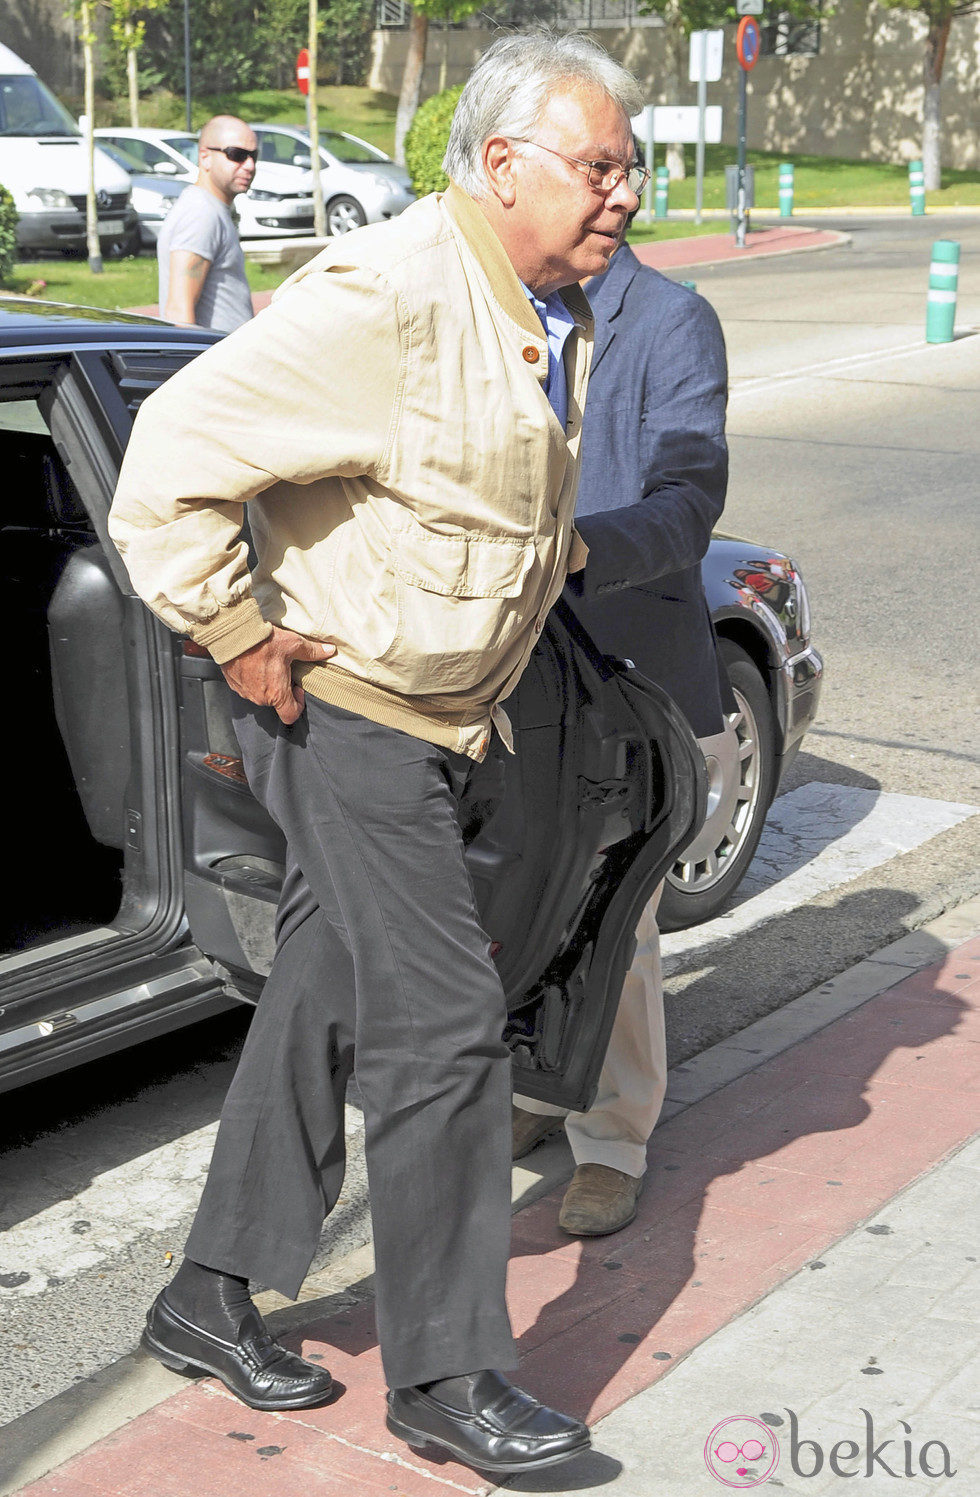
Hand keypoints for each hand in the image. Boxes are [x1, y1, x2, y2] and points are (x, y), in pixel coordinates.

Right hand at [220, 627, 335, 724]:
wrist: (233, 634)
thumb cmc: (265, 642)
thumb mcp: (293, 644)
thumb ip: (313, 651)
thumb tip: (331, 651)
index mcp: (277, 694)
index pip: (290, 715)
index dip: (298, 705)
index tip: (298, 688)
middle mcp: (260, 698)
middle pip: (276, 702)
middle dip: (282, 689)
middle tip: (284, 670)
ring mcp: (245, 693)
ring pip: (261, 695)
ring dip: (267, 685)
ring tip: (268, 665)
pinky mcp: (233, 685)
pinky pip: (247, 688)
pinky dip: (252, 680)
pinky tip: (254, 663)